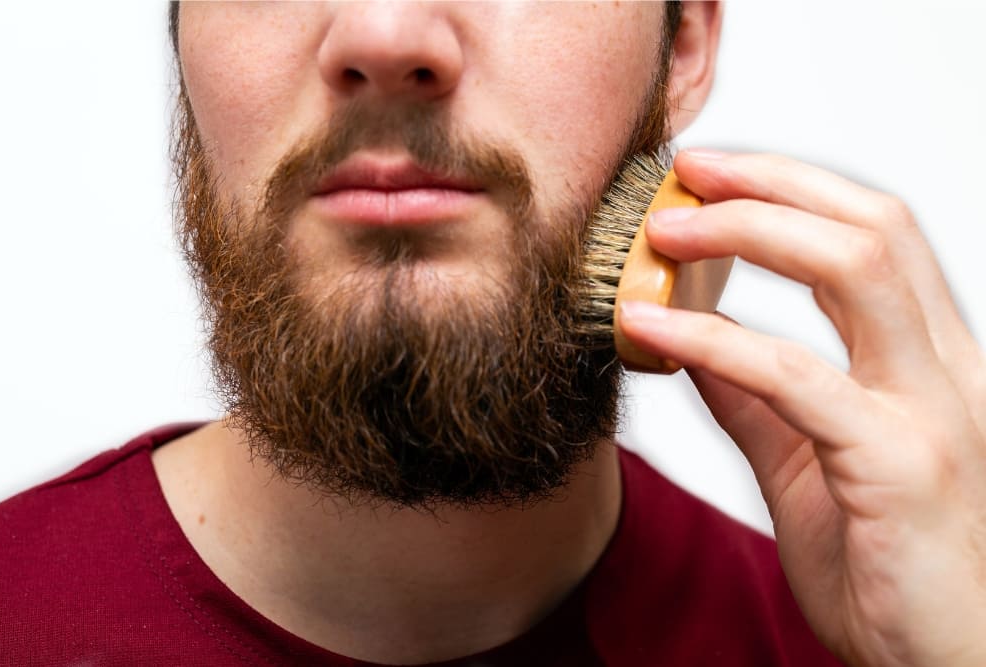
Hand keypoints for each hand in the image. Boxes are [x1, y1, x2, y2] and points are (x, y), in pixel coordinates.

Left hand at [618, 149, 985, 666]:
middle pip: (873, 226)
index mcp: (926, 364)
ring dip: (751, 230)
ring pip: (857, 268)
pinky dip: (715, 339)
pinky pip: (797, 378)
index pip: (873, 237)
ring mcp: (931, 412)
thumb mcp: (802, 465)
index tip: (714, 176)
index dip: (793, 190)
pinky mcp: (900, 465)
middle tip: (687, 172)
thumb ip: (753, 400)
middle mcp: (944, 370)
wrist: (943, 664)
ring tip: (665, 228)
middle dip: (774, 182)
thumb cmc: (884, 567)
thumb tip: (693, 339)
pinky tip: (648, 325)